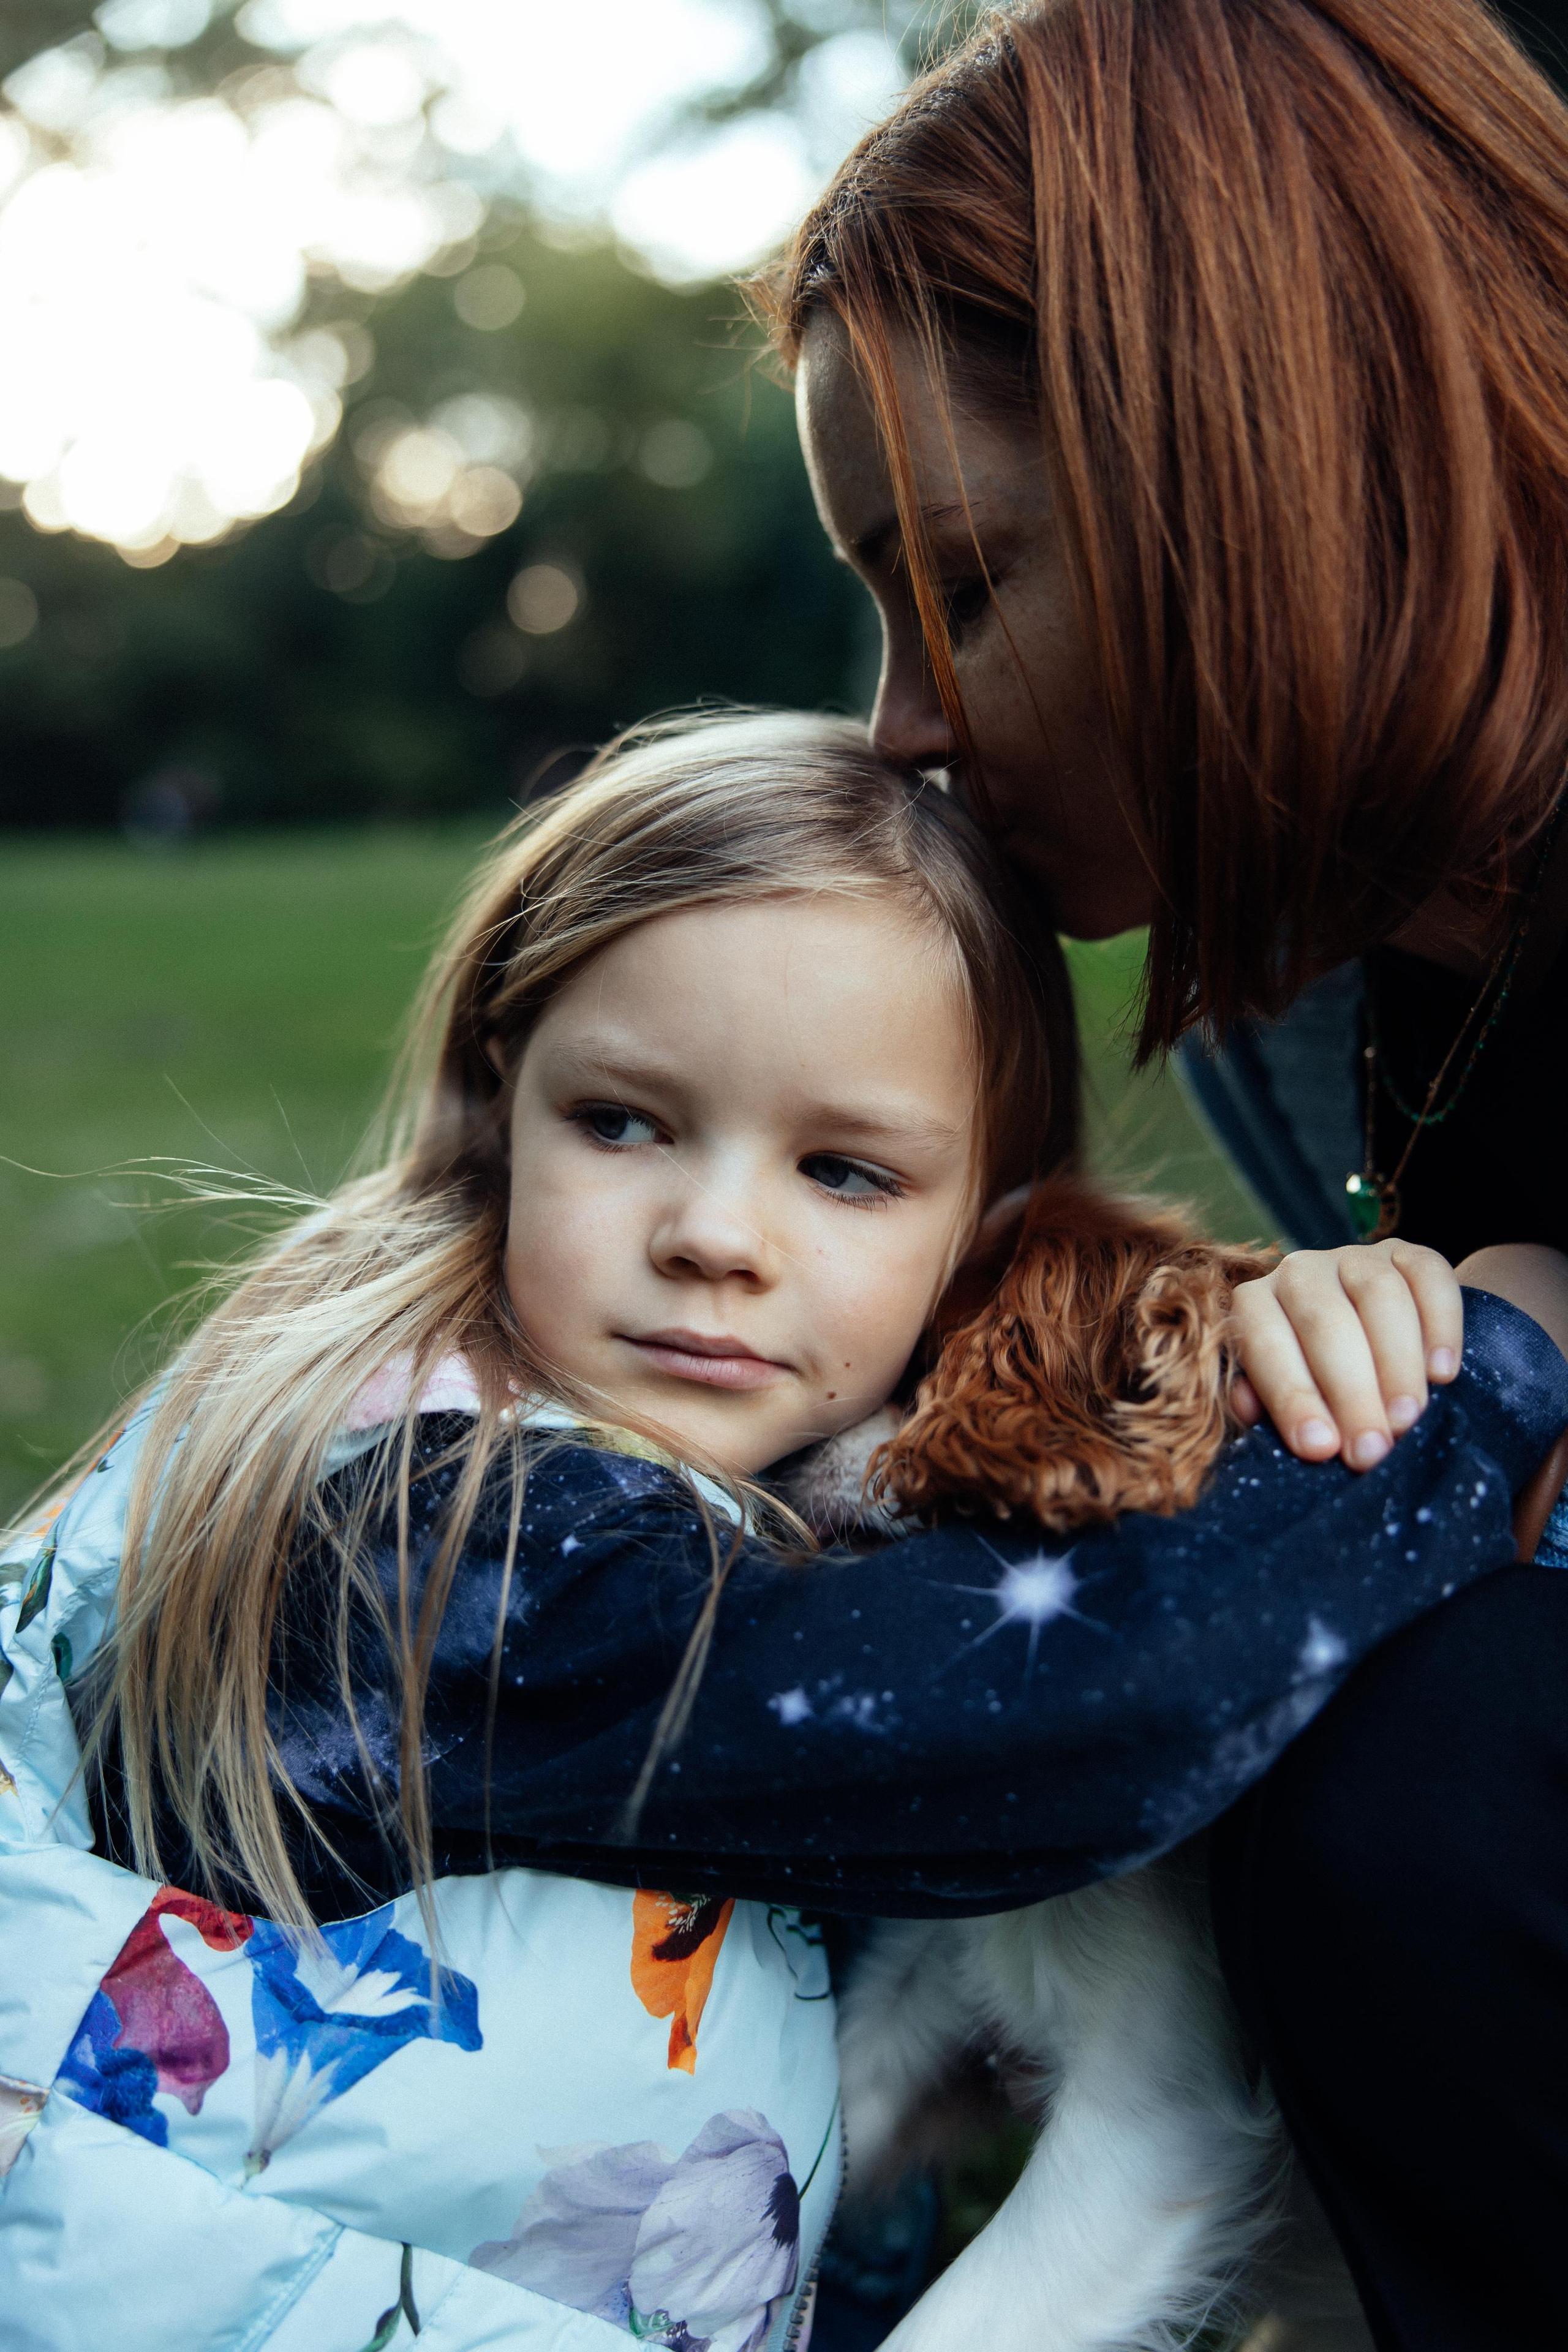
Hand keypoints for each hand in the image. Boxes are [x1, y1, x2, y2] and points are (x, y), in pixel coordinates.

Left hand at [1227, 1239, 1461, 1469]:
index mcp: (1255, 1304)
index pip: (1264, 1345)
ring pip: (1380, 1296)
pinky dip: (1440, 1325)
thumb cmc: (1315, 1382)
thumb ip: (1267, 1402)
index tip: (1320, 1449)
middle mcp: (1298, 1272)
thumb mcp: (1283, 1393)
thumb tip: (1249, 1410)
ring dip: (1396, 1363)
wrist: (1370, 1338)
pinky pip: (1430, 1277)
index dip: (1292, 1398)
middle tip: (1372, 1448)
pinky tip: (1442, 1373)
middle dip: (1350, 1392)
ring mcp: (1356, 1257)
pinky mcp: (1409, 1253)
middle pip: (1325, 1322)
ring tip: (1407, 1419)